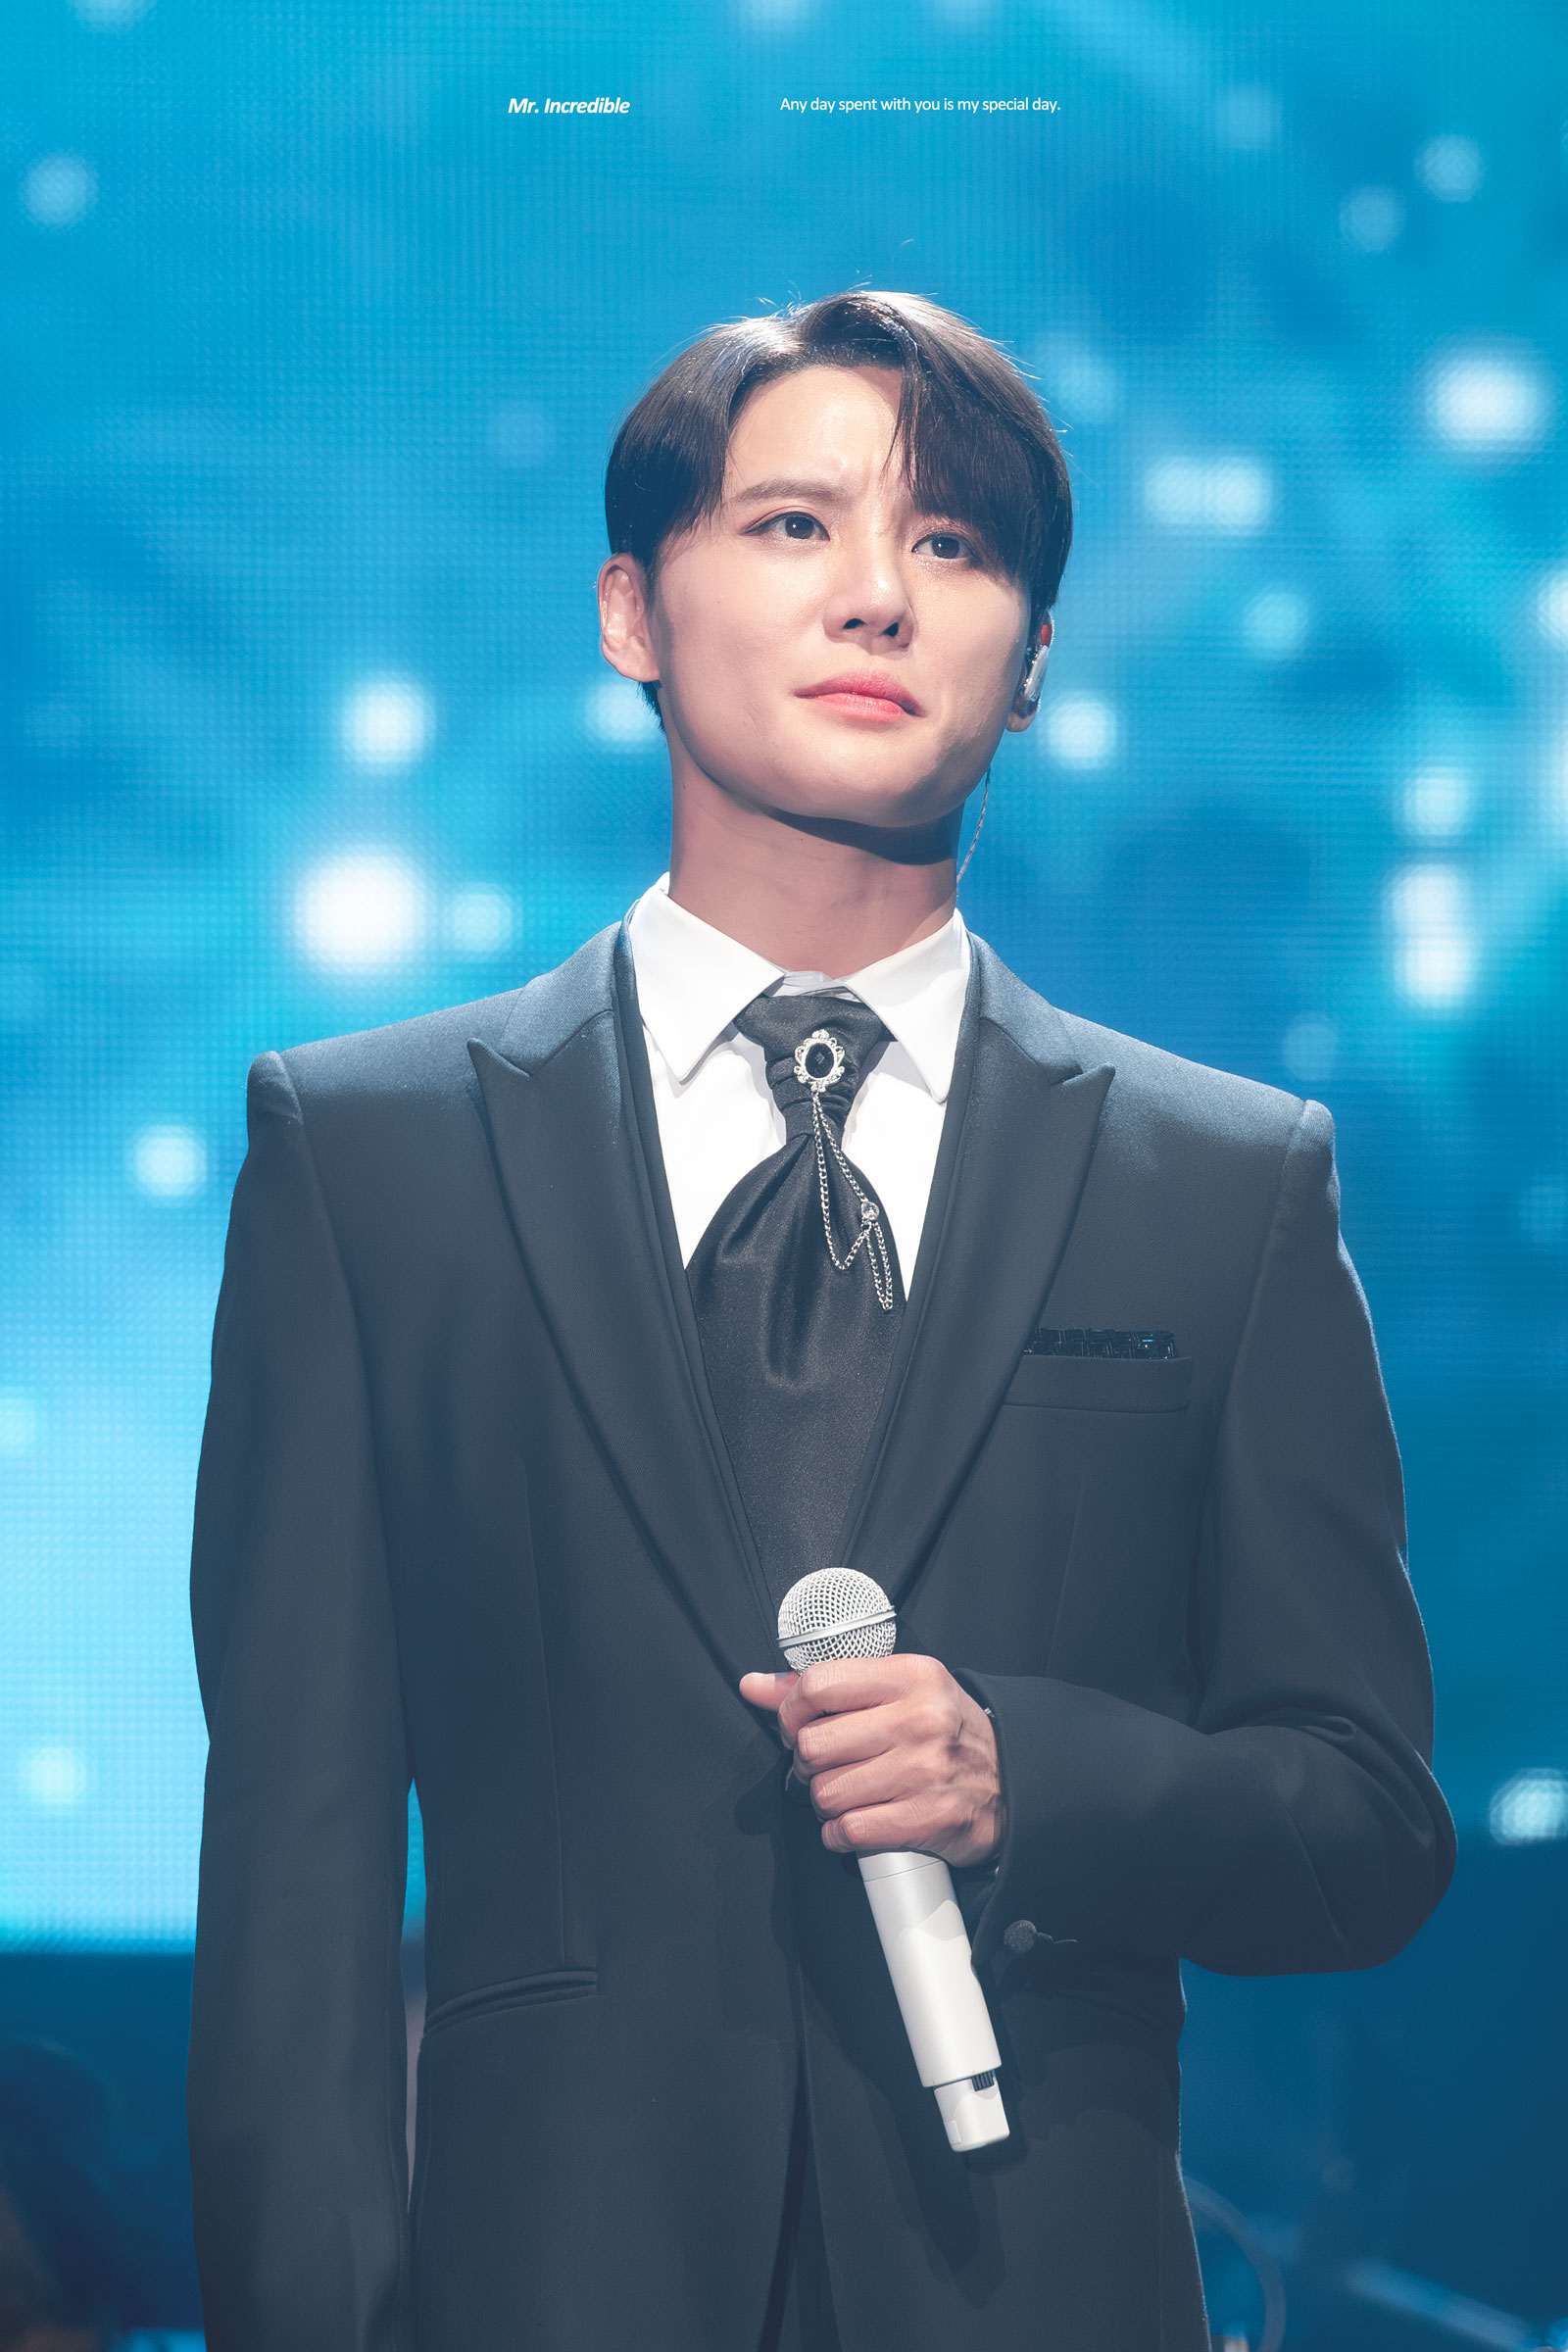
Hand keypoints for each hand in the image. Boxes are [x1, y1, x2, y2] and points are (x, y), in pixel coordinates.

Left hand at [739, 1654, 1003, 1867]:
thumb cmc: (945, 1730)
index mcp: (910, 1676)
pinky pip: (849, 1831)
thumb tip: (755, 1685)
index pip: (818, 1685)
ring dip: (825, 1801)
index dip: (793, 1711)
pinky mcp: (926, 1819)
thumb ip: (826, 1687)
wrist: (1011, 1780)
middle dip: (806, 1762)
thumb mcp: (897, 1690)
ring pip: (826, 1792)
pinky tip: (856, 1822)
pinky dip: (840, 1834)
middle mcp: (919, 1720)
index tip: (799, 1724)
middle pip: (813, 1744)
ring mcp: (924, 1771)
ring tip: (846, 1793)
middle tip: (824, 1764)